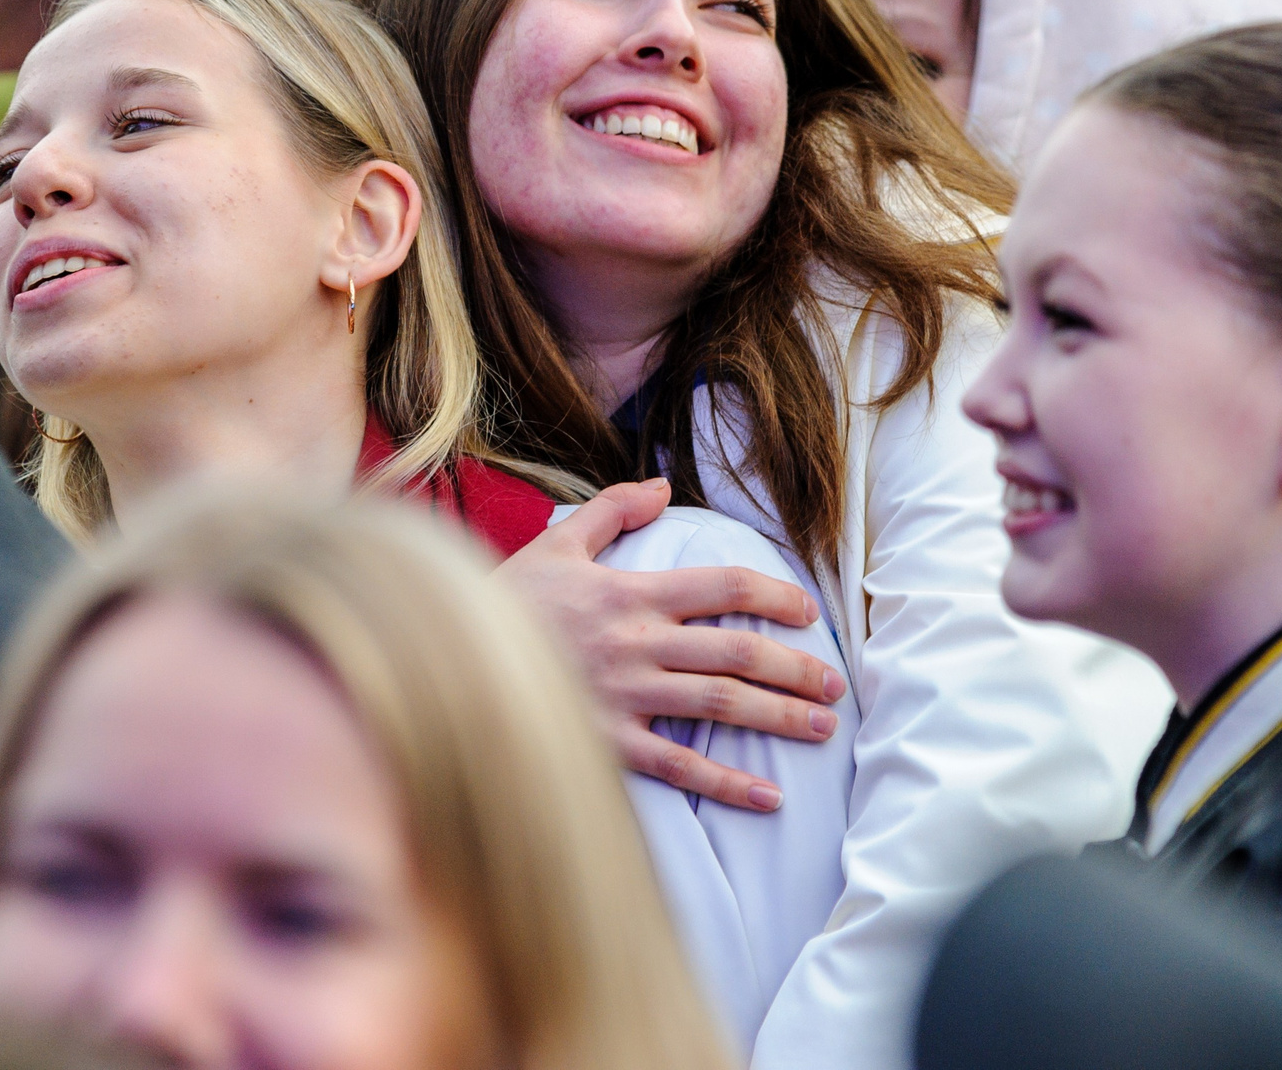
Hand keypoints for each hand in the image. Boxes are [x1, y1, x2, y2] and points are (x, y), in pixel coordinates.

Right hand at [499, 475, 846, 810]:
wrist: (447, 657)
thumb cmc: (506, 602)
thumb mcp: (557, 543)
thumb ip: (612, 509)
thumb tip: (662, 485)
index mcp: (633, 593)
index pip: (725, 586)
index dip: (777, 597)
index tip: (810, 614)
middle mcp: (639, 643)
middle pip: (738, 651)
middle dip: (795, 668)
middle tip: (834, 684)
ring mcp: (625, 695)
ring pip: (721, 705)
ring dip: (779, 717)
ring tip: (821, 728)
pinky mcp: (607, 742)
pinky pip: (677, 767)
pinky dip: (726, 784)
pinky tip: (766, 796)